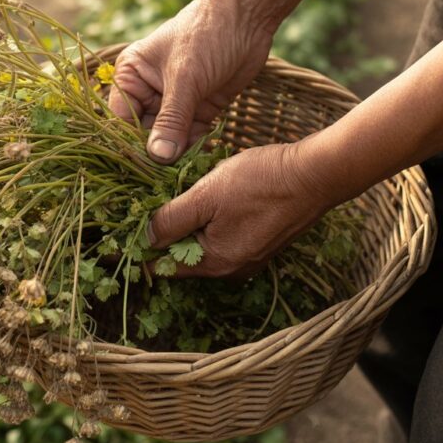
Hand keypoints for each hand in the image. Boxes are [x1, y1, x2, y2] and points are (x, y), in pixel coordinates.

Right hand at [110, 0, 273, 163]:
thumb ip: (171, 120)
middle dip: (154, 154)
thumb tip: (157, 158)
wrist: (249, 16)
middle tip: (164, 178)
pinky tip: (200, 162)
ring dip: (176, 156)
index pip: (120, 119)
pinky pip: (191, 138)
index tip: (140, 168)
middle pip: (143, 134)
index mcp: (131, 76)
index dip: (129, 143)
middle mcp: (148, 92)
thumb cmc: (207, 34)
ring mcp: (174, 103)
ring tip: (183, 173)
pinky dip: (195, 150)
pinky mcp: (199, 110)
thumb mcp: (185, 78)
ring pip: (168, 140)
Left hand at [146, 142, 335, 278]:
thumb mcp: (206, 195)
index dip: (141, 249)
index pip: (164, 267)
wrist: (317, 173)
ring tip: (175, 197)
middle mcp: (232, 268)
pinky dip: (209, 221)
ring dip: (187, 224)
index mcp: (216, 262)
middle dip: (165, 234)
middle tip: (147, 205)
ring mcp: (249, 256)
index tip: (125, 231)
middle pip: (182, 257)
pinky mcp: (260, 242)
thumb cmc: (262, 182)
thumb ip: (172, 219)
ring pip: (203, 244)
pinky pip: (223, 237)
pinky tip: (207, 198)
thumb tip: (145, 239)